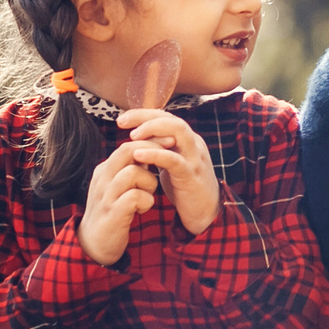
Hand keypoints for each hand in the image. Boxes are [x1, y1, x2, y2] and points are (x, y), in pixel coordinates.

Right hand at [76, 142, 158, 265]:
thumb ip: (129, 170)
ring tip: (148, 194)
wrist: (94, 245)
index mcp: (105, 170)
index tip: (169, 144)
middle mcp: (103, 179)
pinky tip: (144, 208)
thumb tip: (150, 150)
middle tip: (167, 160)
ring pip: (133, 172)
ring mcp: (106, 196)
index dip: (150, 142)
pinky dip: (146, 200)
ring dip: (149, 182)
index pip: (127, 145)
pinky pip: (135, 196)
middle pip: (127, 150)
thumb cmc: (112, 212)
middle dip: (152, 151)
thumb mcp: (118, 186)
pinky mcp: (112, 213)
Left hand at [118, 108, 220, 234]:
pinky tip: (138, 155)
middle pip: (171, 118)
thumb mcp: (171, 164)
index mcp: (187, 140)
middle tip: (122, 123)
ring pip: (178, 131)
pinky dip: (155, 154)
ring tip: (132, 136)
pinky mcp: (191, 175)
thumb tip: (136, 140)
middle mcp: (193, 143)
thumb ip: (159, 150)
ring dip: (153, 130)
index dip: (143, 114)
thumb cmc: (185, 188)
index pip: (165, 116)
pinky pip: (174, 159)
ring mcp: (194, 158)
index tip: (122, 119)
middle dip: (145, 117)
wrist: (206, 214)